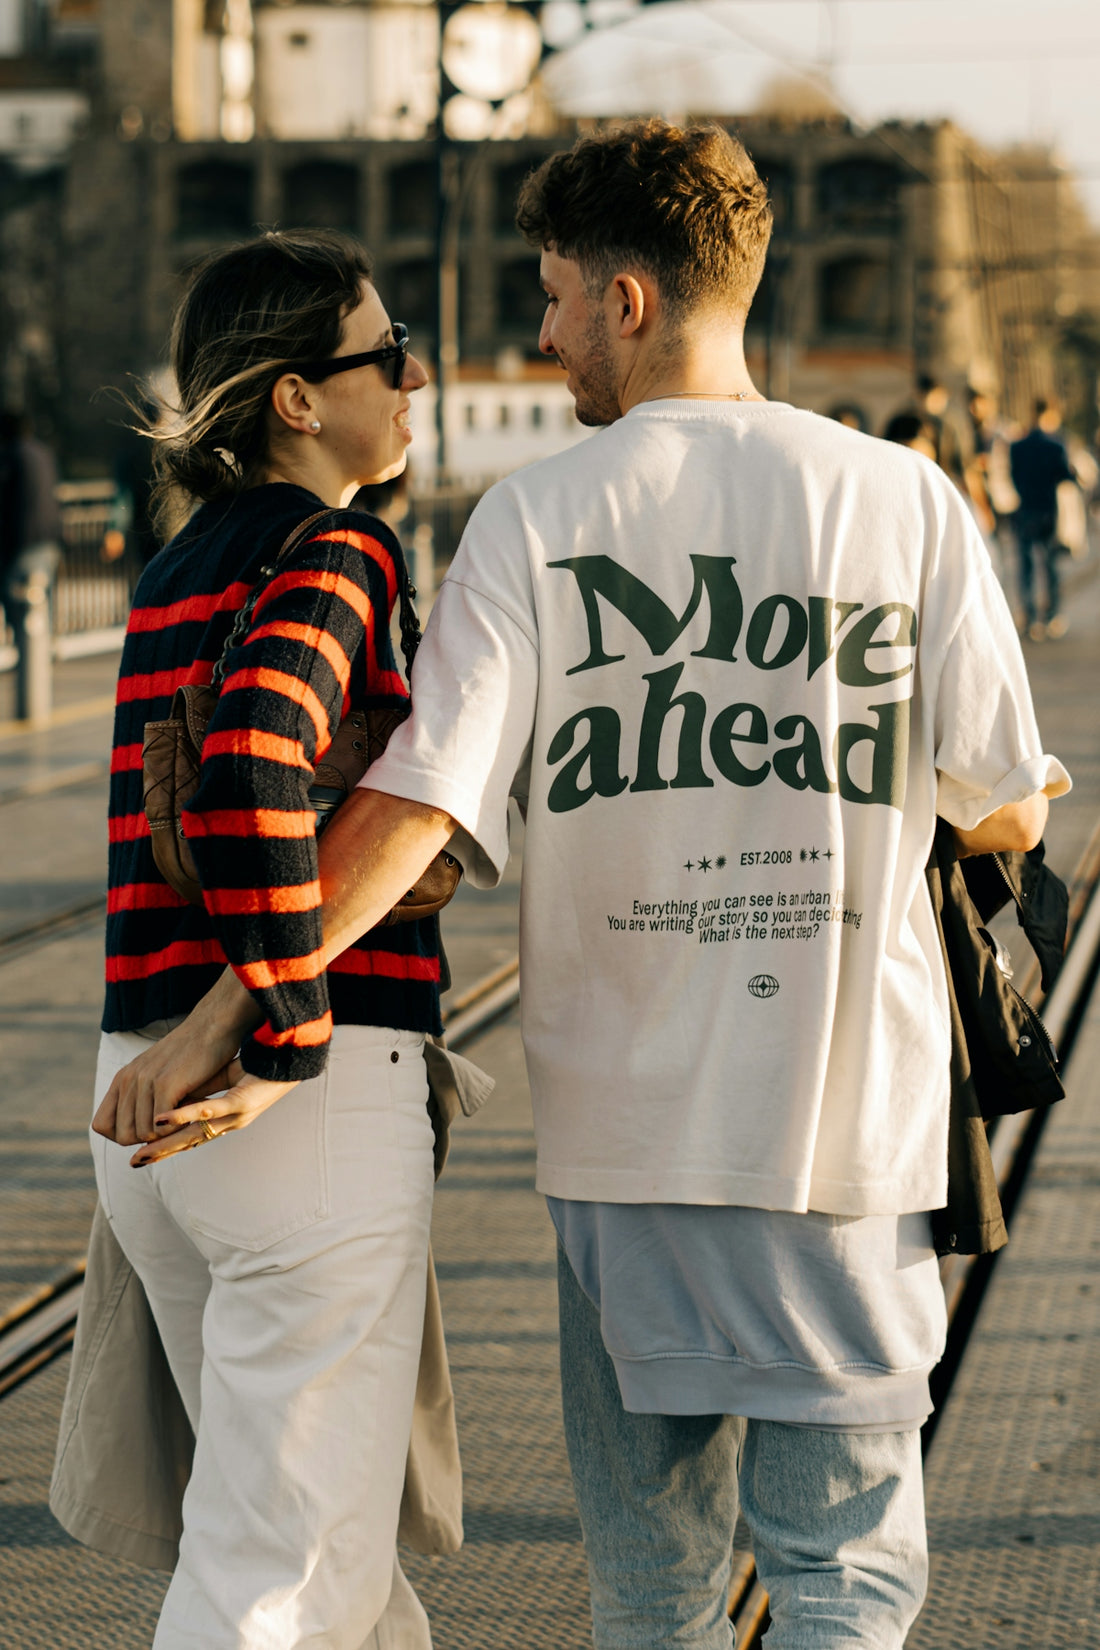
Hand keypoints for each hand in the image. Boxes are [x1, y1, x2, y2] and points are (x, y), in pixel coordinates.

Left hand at [93, 1014, 243, 1146]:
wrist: (212, 1025)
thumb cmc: (191, 1054)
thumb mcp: (156, 1072)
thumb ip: (140, 1095)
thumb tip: (135, 1128)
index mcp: (123, 1079)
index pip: (101, 1125)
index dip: (122, 1134)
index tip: (147, 1129)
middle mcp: (128, 1080)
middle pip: (122, 1136)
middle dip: (145, 1140)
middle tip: (169, 1128)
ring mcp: (145, 1082)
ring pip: (142, 1135)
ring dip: (163, 1136)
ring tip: (182, 1122)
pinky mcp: (166, 1084)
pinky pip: (160, 1127)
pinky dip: (174, 1131)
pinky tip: (188, 1119)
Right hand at [129, 1061, 298, 1166]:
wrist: (290, 1055)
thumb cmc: (260, 1066)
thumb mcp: (224, 1076)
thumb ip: (202, 1087)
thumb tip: (177, 1092)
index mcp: (224, 1118)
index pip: (190, 1137)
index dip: (166, 1145)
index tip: (139, 1152)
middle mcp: (229, 1122)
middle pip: (189, 1142)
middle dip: (160, 1153)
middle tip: (133, 1163)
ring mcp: (236, 1115)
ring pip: (196, 1133)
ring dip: (167, 1142)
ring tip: (142, 1151)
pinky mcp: (243, 1102)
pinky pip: (211, 1111)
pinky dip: (186, 1115)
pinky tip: (165, 1118)